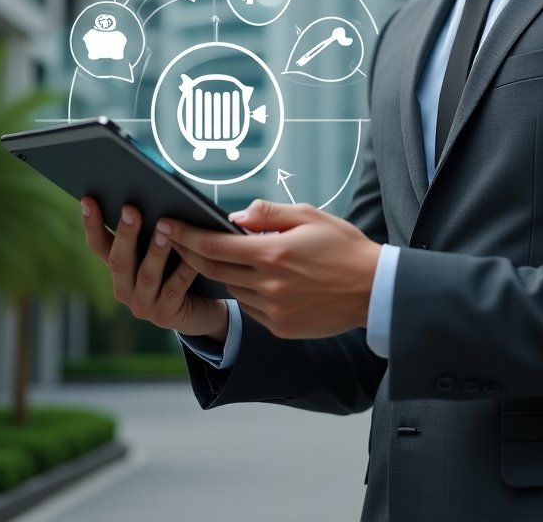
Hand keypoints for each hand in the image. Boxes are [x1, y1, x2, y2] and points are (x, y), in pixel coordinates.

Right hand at [80, 198, 228, 341]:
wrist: (199, 310)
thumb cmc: (179, 270)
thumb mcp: (162, 252)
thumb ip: (153, 232)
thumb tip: (156, 196)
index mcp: (119, 269)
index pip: (99, 245)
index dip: (92, 225)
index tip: (88, 200)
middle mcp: (125, 288)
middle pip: (119, 260)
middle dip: (125, 234)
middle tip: (131, 209)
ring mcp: (143, 305)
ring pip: (147, 275)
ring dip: (155, 251)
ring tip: (164, 228)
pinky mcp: (165, 315)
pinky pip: (175, 289)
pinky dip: (184, 271)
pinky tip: (192, 257)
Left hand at [163, 200, 380, 339]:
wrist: (373, 289)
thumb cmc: (343, 246)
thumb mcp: (309, 216)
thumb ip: (269, 214)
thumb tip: (234, 217)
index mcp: (273, 253)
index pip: (215, 244)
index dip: (187, 235)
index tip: (169, 225)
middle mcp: (269, 284)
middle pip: (214, 269)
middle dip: (191, 253)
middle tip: (177, 240)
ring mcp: (273, 310)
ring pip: (232, 288)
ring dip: (224, 272)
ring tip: (228, 257)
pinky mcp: (280, 328)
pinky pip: (251, 308)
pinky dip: (248, 292)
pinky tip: (259, 280)